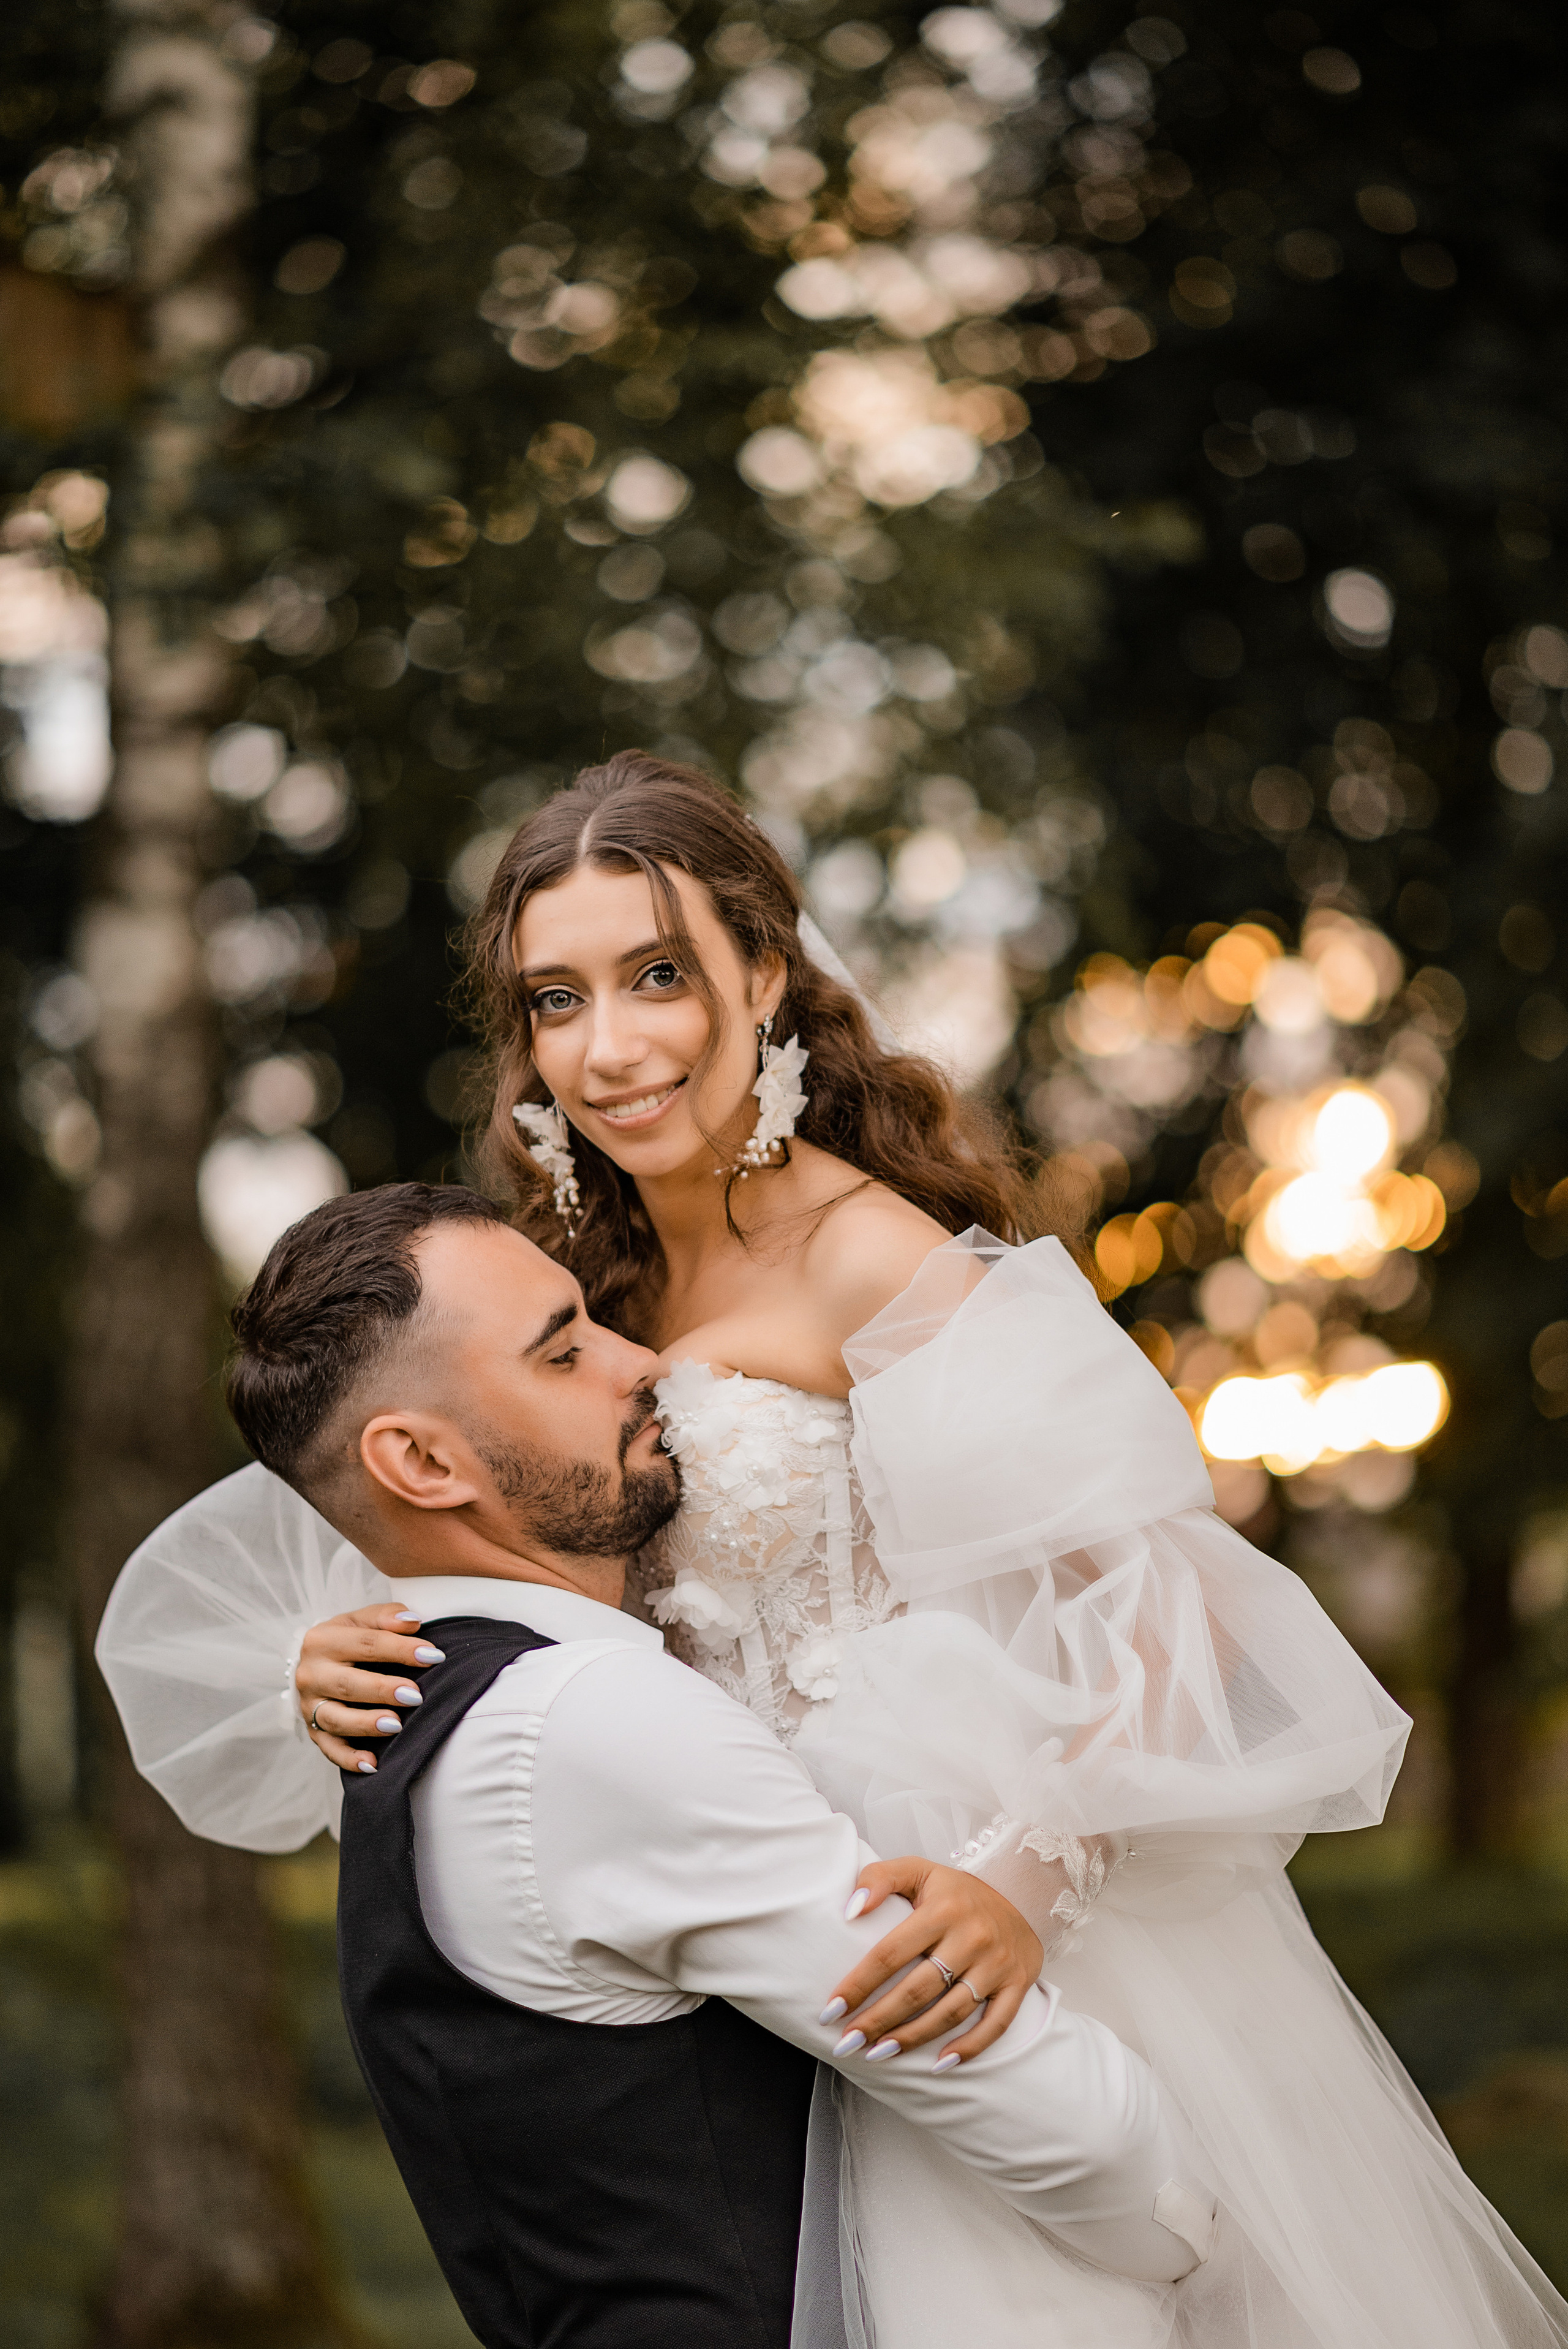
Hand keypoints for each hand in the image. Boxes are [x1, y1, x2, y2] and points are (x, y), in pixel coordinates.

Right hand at [296, 1603, 445, 1772]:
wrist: (314, 1663)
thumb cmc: (348, 1640)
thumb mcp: (361, 1621)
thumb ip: (386, 1617)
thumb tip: (413, 1622)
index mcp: (322, 1639)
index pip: (366, 1644)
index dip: (401, 1649)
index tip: (434, 1656)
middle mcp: (311, 1673)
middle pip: (348, 1683)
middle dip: (383, 1690)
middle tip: (415, 1695)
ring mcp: (308, 1705)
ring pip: (336, 1719)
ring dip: (366, 1724)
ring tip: (395, 1725)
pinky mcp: (313, 1731)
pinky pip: (330, 1749)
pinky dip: (349, 1758)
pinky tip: (373, 1764)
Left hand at [822, 1857, 1043, 2066]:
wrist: (1021, 1894)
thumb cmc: (956, 1891)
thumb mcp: (918, 1870)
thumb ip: (879, 1878)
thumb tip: (850, 1909)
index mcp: (942, 1908)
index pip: (890, 1953)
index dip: (859, 1984)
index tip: (830, 2010)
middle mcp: (972, 1936)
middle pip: (918, 1989)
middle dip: (879, 2020)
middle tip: (847, 2042)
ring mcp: (997, 1964)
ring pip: (951, 2012)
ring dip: (913, 2038)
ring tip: (878, 2053)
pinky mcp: (1017, 1984)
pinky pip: (995, 2024)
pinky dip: (969, 2048)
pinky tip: (939, 2064)